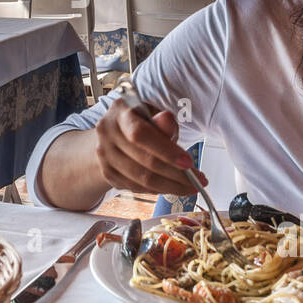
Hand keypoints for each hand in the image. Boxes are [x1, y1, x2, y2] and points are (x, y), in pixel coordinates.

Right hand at [93, 98, 207, 196]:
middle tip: (198, 181)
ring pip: (141, 180)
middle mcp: (107, 133)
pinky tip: (171, 187)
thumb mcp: (153, 113)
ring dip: (170, 187)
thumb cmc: (139, 121)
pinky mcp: (107, 173)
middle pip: (144, 162)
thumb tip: (167, 121)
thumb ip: (162, 120)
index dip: (166, 151)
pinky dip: (157, 190)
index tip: (189, 163)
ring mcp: (103, 155)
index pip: (141, 135)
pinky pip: (136, 188)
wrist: (114, 133)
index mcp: (120, 112)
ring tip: (189, 187)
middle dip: (176, 175)